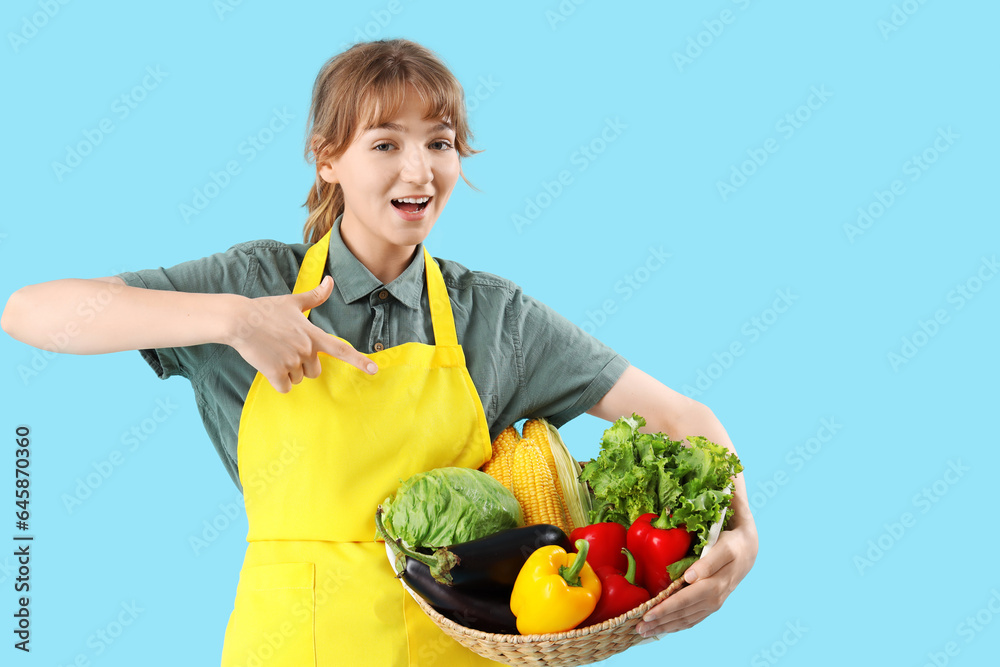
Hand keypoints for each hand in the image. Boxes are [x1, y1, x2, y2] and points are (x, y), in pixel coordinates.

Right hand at [224, 275, 376, 391]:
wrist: (239, 320)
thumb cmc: (266, 310)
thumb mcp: (292, 302)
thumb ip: (315, 296)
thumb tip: (330, 280)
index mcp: (313, 335)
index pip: (342, 350)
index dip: (360, 360)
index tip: (375, 369)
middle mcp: (306, 350)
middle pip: (315, 371)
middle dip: (303, 365)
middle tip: (286, 350)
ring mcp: (291, 362)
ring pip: (298, 379)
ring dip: (288, 372)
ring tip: (274, 353)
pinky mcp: (275, 373)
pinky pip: (285, 387)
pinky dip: (278, 381)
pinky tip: (268, 365)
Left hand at [634, 520, 757, 636]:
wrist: (747, 551)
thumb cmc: (731, 545)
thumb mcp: (723, 548)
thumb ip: (707, 562)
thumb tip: (689, 577)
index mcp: (715, 584)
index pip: (685, 600)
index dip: (665, 609)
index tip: (647, 614)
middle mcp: (714, 598)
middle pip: (682, 614)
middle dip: (660, 623)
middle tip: (638, 628)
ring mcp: (713, 604)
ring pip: (686, 620)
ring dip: (665, 627)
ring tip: (645, 632)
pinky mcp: (711, 606)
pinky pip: (692, 620)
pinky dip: (677, 626)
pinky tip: (664, 629)